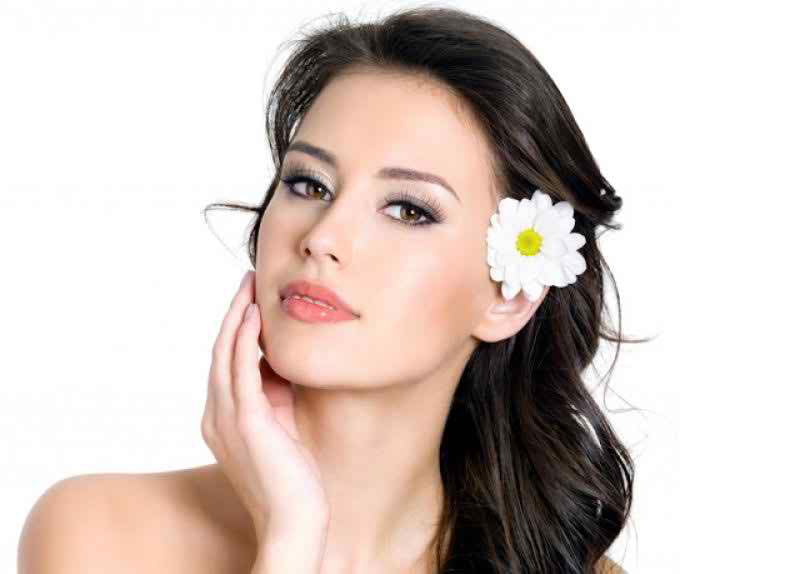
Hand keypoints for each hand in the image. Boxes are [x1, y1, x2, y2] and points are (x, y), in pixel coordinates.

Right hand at [200, 271, 328, 543]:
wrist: (296, 521)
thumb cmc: (293, 479)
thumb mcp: (281, 426)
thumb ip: (276, 396)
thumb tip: (282, 363)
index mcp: (221, 418)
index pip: (225, 362)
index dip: (235, 328)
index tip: (251, 301)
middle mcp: (216, 415)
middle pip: (219, 351)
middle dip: (233, 313)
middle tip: (247, 281)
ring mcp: (226, 418)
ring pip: (225, 353)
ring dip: (237, 316)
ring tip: (250, 287)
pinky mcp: (247, 422)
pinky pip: (242, 369)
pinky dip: (246, 339)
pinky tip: (254, 316)